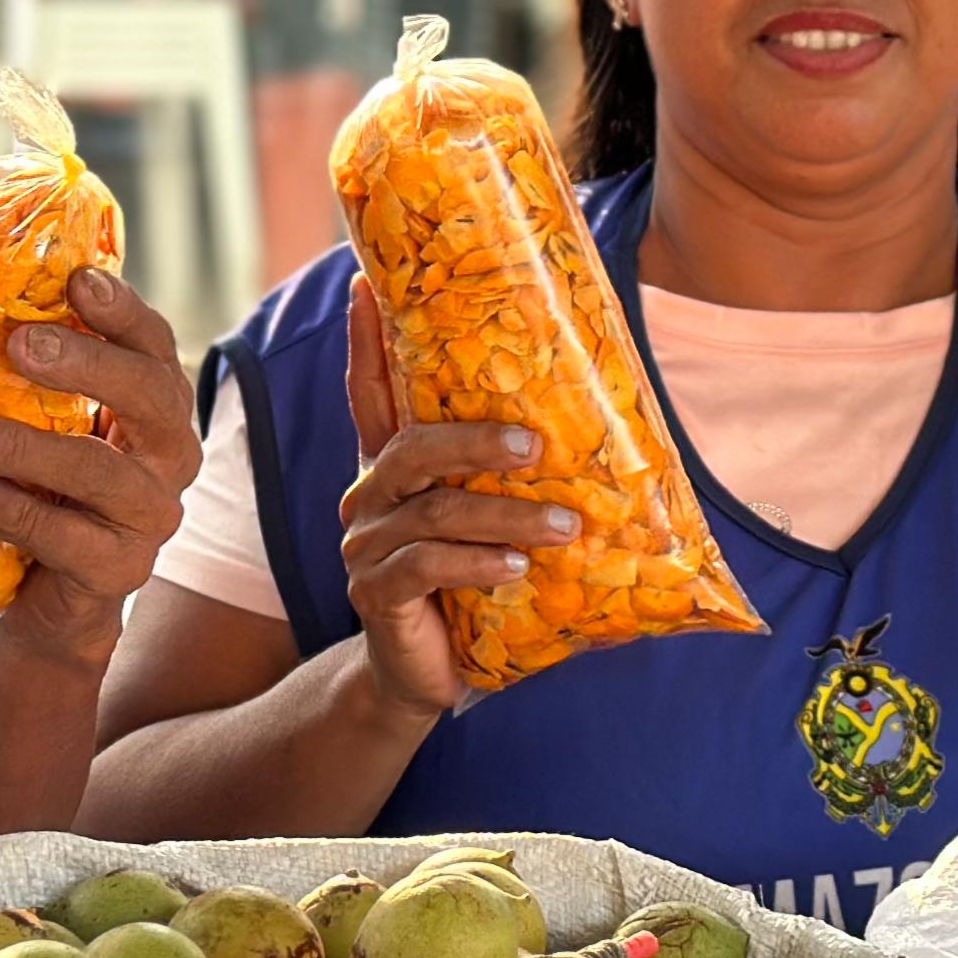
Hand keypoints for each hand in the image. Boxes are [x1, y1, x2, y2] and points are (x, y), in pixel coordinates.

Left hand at [0, 266, 200, 668]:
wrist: (48, 596)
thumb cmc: (44, 490)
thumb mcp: (45, 427)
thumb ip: (29, 377)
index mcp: (157, 408)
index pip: (155, 346)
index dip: (122, 311)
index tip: (78, 280)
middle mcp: (171, 456)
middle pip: (150, 396)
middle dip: (86, 364)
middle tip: (20, 345)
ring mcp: (152, 517)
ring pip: (99, 472)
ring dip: (22, 448)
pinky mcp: (121, 571)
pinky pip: (66, 537)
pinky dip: (11, 510)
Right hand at [331, 277, 576, 723]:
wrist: (424, 675)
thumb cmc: (469, 585)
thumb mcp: (487, 523)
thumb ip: (510, 479)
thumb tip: (592, 434)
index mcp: (393, 467)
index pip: (370, 392)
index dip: (365, 340)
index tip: (366, 282)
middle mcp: (370, 496)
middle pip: (412, 447)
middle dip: (476, 441)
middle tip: (537, 447)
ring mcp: (366, 544)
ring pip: (434, 511)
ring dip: (506, 516)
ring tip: (565, 526)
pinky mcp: (375, 593)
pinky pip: (426, 566)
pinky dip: (476, 563)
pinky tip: (515, 569)